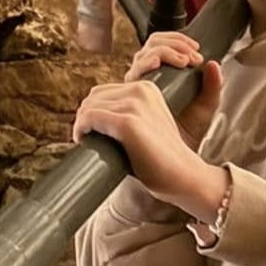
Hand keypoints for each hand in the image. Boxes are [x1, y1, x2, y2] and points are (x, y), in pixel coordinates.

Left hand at [72, 78, 226, 218]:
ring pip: (88, 107)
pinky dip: (80, 128)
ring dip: (81, 124)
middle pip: (93, 97)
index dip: (93, 111)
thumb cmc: (162, 158)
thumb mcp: (147, 124)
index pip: (103, 92)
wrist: (185, 177)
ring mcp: (135, 105)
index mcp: (146, 88)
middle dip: (85, 116)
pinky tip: (82, 139)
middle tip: (87, 137)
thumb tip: (89, 114)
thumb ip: (127, 114)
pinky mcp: (127, 123)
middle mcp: (141, 90)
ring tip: (86, 140)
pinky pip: (89, 118)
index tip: (93, 130)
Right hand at [126, 32, 222, 147]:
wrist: (175, 157)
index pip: (162, 45)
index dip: (178, 41)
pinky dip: (148, 62)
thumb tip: (214, 64)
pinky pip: (135, 71)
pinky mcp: (128, 94)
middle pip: (151, 44)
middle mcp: (145, 78)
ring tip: (182, 61)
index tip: (197, 51)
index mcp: (162, 75)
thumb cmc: (186, 134)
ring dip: (164, 50)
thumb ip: (212, 87)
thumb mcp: (205, 107)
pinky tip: (159, 64)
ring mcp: (135, 86)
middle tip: (191, 55)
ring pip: (143, 54)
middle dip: (173, 43)